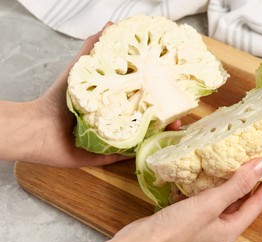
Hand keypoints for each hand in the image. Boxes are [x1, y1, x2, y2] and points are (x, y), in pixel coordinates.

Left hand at [24, 24, 179, 167]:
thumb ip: (94, 48)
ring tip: (177, 126)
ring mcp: (116, 138)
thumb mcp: (80, 69)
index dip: (160, 94)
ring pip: (145, 136)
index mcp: (114, 101)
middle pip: (149, 118)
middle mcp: (118, 119)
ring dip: (163, 132)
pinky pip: (132, 154)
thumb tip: (111, 24)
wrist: (39, 128)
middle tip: (182, 112)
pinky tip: (162, 145)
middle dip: (167, 115)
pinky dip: (146, 150)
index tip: (175, 89)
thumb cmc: (59, 99)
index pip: (143, 97)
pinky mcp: (110, 155)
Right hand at [64, 158, 261, 241]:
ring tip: (229, 158)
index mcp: (231, 227)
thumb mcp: (211, 204)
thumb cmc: (178, 228)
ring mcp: (202, 221)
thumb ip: (236, 185)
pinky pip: (201, 197)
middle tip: (251, 157)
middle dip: (248, 180)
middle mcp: (219, 226)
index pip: (257, 203)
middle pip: (240, 200)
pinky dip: (204, 184)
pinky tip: (201, 170)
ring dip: (225, 179)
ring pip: (220, 197)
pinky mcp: (187, 216)